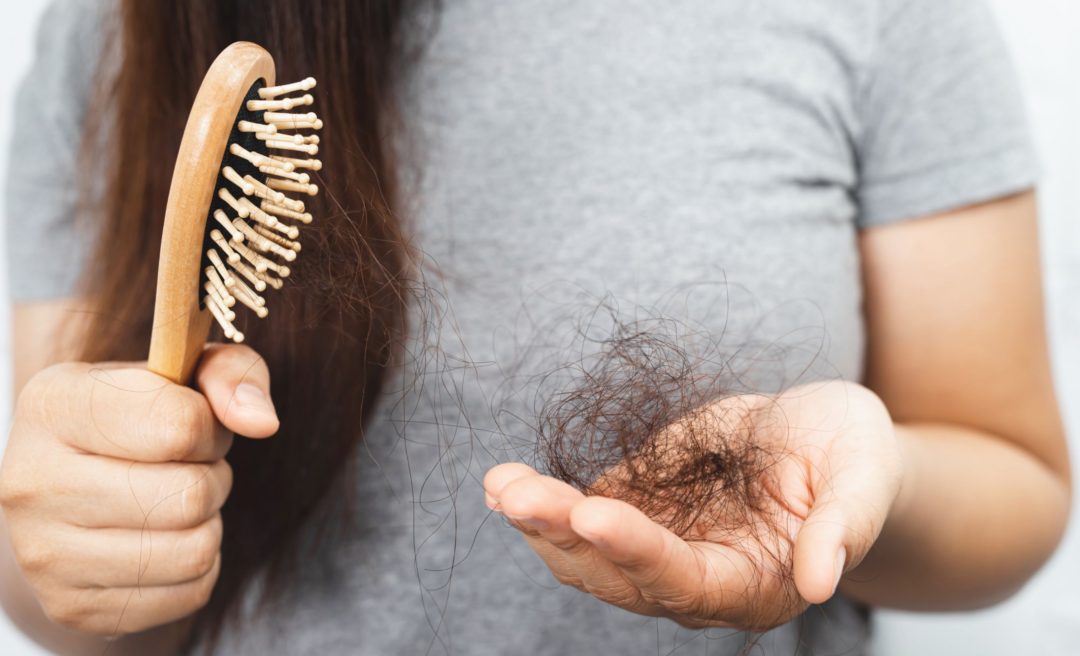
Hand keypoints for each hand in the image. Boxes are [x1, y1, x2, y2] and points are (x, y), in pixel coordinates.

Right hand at [0, 344, 277, 635]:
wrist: (69, 486)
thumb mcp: (184, 373)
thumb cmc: (138, 417)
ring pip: (194, 550)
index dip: (210, 427)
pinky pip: (190, 593)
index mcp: (53, 405)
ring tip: (177, 500)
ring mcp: (44, 553)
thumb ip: (233, 374)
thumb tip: (262, 422)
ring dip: (208, 523)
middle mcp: (32, 481)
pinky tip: (165, 538)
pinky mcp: (73, 606)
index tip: (194, 423)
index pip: (178, 427)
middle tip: (188, 467)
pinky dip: (199, 566)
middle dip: (212, 477)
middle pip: (189, 495)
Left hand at [484, 380, 902, 629]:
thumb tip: (824, 581)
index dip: (637, 551)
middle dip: (565, 536)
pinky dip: (541, 503)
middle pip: (618, 575)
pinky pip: (580, 516)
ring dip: (540, 523)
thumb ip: (846, 526)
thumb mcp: (864, 476)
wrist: (823, 438)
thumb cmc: (853, 457)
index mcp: (753, 584)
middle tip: (519, 496)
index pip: (685, 580)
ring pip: (587, 554)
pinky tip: (502, 483)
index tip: (592, 513)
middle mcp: (696, 578)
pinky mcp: (638, 509)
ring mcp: (659, 546)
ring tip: (500, 486)